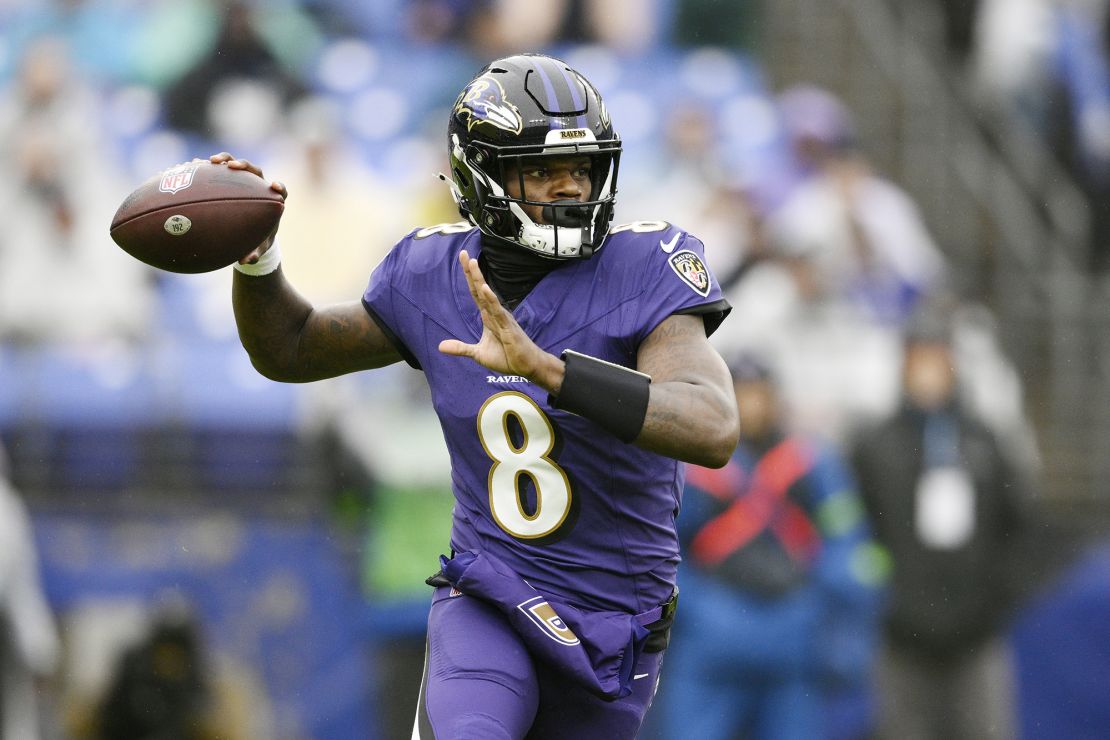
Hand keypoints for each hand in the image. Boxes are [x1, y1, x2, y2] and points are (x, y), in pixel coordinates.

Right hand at [208, 152, 287, 264]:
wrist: (249, 231)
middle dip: (245, 166)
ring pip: (236, 165)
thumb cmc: (257, 239)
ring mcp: (244, 181)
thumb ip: (254, 253)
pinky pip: (219, 170)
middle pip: (255, 171)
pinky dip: (208, 167)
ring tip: (211, 162)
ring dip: (225, 160)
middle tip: (233, 167)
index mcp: (271, 201)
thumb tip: (245, 261)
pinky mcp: (230, 179)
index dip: (279, 186)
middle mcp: (259, 187)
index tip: (274, 186)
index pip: (280, 190)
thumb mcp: (257, 248)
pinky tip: (192, 165)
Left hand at [438, 251, 563, 391]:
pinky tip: (485, 289)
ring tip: (472, 263)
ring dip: (480, 279)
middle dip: (472, 272)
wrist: (526, 367)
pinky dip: (491, 300)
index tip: (463, 259)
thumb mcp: (478, 354)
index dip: (469, 277)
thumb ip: (461, 348)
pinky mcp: (508, 327)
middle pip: (480, 289)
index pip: (475, 293)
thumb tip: (440, 346)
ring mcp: (502, 318)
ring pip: (488, 296)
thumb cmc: (507, 357)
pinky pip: (498, 311)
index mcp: (487, 316)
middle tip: (464, 253)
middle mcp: (494, 313)